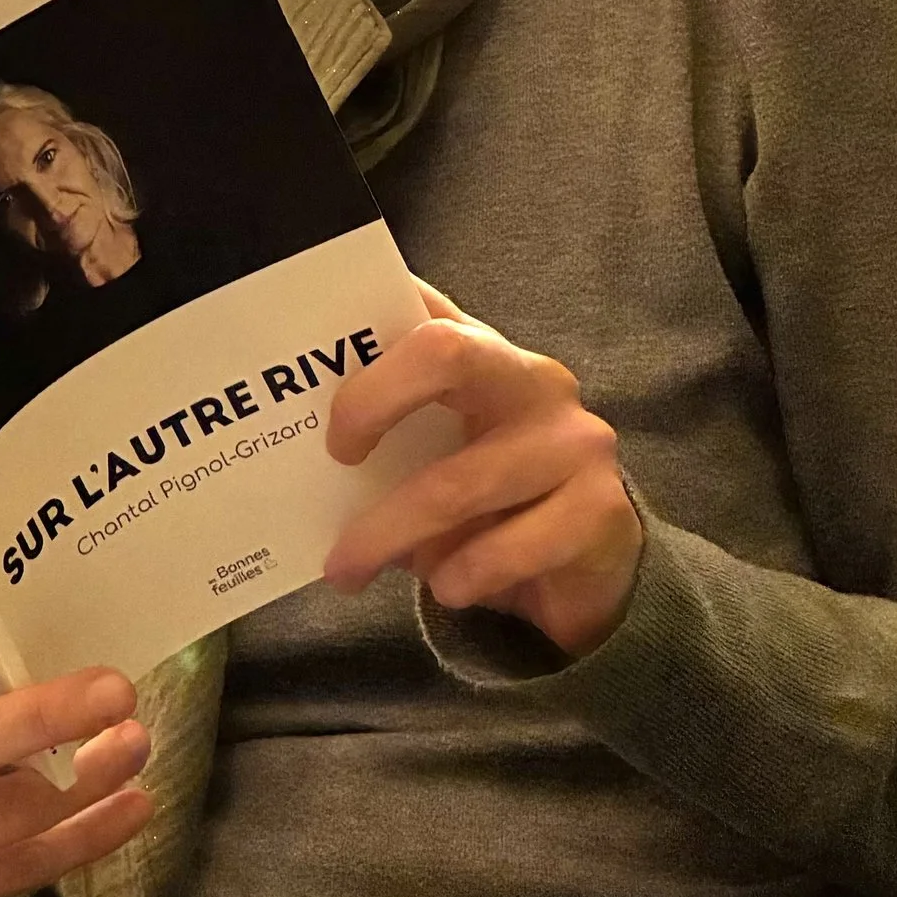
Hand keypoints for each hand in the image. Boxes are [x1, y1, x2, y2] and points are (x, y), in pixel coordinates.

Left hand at [321, 280, 643, 657]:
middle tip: (334, 456)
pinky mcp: (599, 511)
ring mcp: (575, 443)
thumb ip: (390, 438)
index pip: (426, 308)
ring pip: (456, 483)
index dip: (367, 311)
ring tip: (347, 570)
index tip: (309, 354)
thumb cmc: (492, 505)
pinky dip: (457, 577)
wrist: (593, 569)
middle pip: (447, 351)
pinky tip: (447, 588)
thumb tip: (297, 458)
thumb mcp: (438, 459)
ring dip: (388, 535)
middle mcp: (535, 381)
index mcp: (487, 355)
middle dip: (372, 399)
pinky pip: (503, 551)